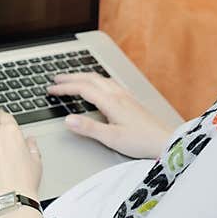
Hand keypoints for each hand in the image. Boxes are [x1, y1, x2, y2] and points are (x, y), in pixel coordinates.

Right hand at [45, 72, 176, 158]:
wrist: (165, 140)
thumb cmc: (142, 141)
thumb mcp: (111, 138)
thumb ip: (88, 128)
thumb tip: (68, 120)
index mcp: (111, 102)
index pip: (82, 89)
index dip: (64, 88)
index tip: (50, 90)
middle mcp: (118, 94)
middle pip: (90, 78)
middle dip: (71, 77)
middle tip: (56, 79)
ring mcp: (125, 95)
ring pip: (100, 78)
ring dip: (83, 77)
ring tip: (72, 79)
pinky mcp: (130, 100)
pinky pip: (109, 82)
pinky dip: (96, 80)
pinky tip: (97, 86)